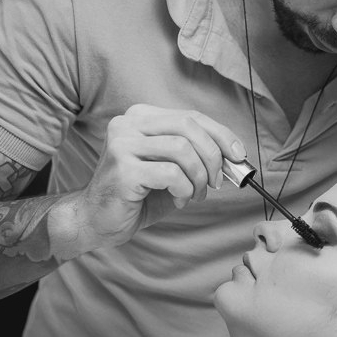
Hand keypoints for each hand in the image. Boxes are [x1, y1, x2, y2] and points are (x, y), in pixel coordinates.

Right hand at [56, 104, 246, 254]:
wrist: (97, 221)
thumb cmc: (139, 195)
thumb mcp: (173, 169)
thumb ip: (197, 156)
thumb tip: (235, 157)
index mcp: (141, 117)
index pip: (191, 116)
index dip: (221, 134)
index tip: (239, 155)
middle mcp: (128, 123)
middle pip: (189, 126)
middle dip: (213, 155)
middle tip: (217, 182)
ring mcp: (122, 143)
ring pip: (182, 149)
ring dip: (199, 177)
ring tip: (195, 194)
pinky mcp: (123, 168)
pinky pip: (171, 173)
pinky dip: (184, 189)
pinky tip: (177, 199)